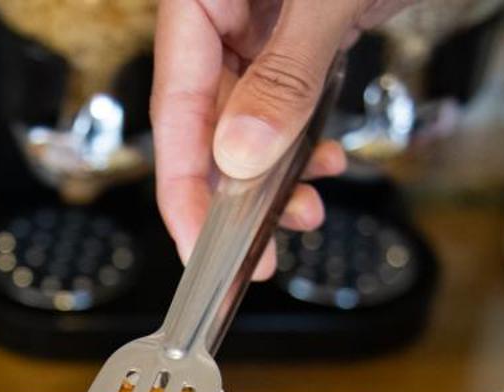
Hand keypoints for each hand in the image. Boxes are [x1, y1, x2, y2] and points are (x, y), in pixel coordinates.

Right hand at [153, 0, 404, 274]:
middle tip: (262, 254)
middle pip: (206, 123)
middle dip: (237, 193)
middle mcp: (221, 11)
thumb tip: (241, 157)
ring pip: (247, 121)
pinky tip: (323, 164)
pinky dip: (301, 143)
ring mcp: (259, 22)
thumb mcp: (329, 1)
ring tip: (307, 213)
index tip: (202, 248)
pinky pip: (284, 103)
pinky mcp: (298, 33)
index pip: (174, 107)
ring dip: (274, 177)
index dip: (184, 188)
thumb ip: (284, 78)